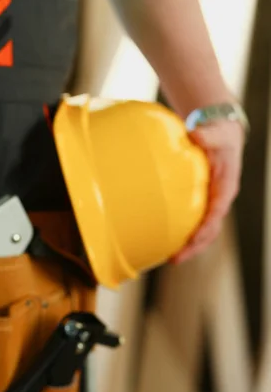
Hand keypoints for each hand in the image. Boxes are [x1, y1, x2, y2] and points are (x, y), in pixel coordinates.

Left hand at [169, 119, 244, 263]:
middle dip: (195, 246)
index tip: (194, 239)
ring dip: (189, 246)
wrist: (220, 133)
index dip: (207, 227)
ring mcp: (211, 202)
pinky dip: (182, 233)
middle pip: (211, 229)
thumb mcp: (215, 133)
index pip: (218, 211)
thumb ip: (207, 136)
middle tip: (175, 259)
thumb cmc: (217, 135)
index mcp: (226, 186)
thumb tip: (196, 135)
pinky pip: (194, 222)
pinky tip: (164, 241)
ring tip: (170, 258)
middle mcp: (220, 198)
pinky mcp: (201, 202)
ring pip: (203, 231)